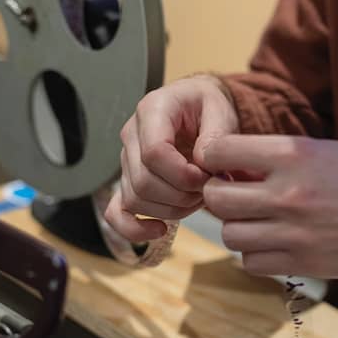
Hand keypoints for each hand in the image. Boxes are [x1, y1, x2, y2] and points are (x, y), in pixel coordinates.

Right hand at [102, 76, 239, 242]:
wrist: (198, 108)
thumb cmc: (207, 107)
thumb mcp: (221, 109)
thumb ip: (216, 134)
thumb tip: (201, 164)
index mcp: (152, 111)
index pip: (154, 153)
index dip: (182, 174)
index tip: (206, 177)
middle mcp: (131, 135)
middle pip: (143, 182)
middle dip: (181, 195)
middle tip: (207, 189)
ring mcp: (126, 161)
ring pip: (135, 200)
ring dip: (171, 209)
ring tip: (197, 197)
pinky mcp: (127, 182)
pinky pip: (116, 213)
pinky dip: (134, 229)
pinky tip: (160, 229)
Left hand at [198, 135, 337, 313]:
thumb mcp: (330, 150)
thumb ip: (283, 158)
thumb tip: (238, 167)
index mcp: (294, 153)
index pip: (218, 152)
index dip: (214, 158)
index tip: (224, 164)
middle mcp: (288, 193)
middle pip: (216, 198)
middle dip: (220, 196)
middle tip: (238, 195)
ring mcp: (295, 233)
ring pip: (231, 235)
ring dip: (238, 228)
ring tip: (259, 222)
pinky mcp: (305, 264)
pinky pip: (253, 264)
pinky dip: (255, 256)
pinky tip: (275, 245)